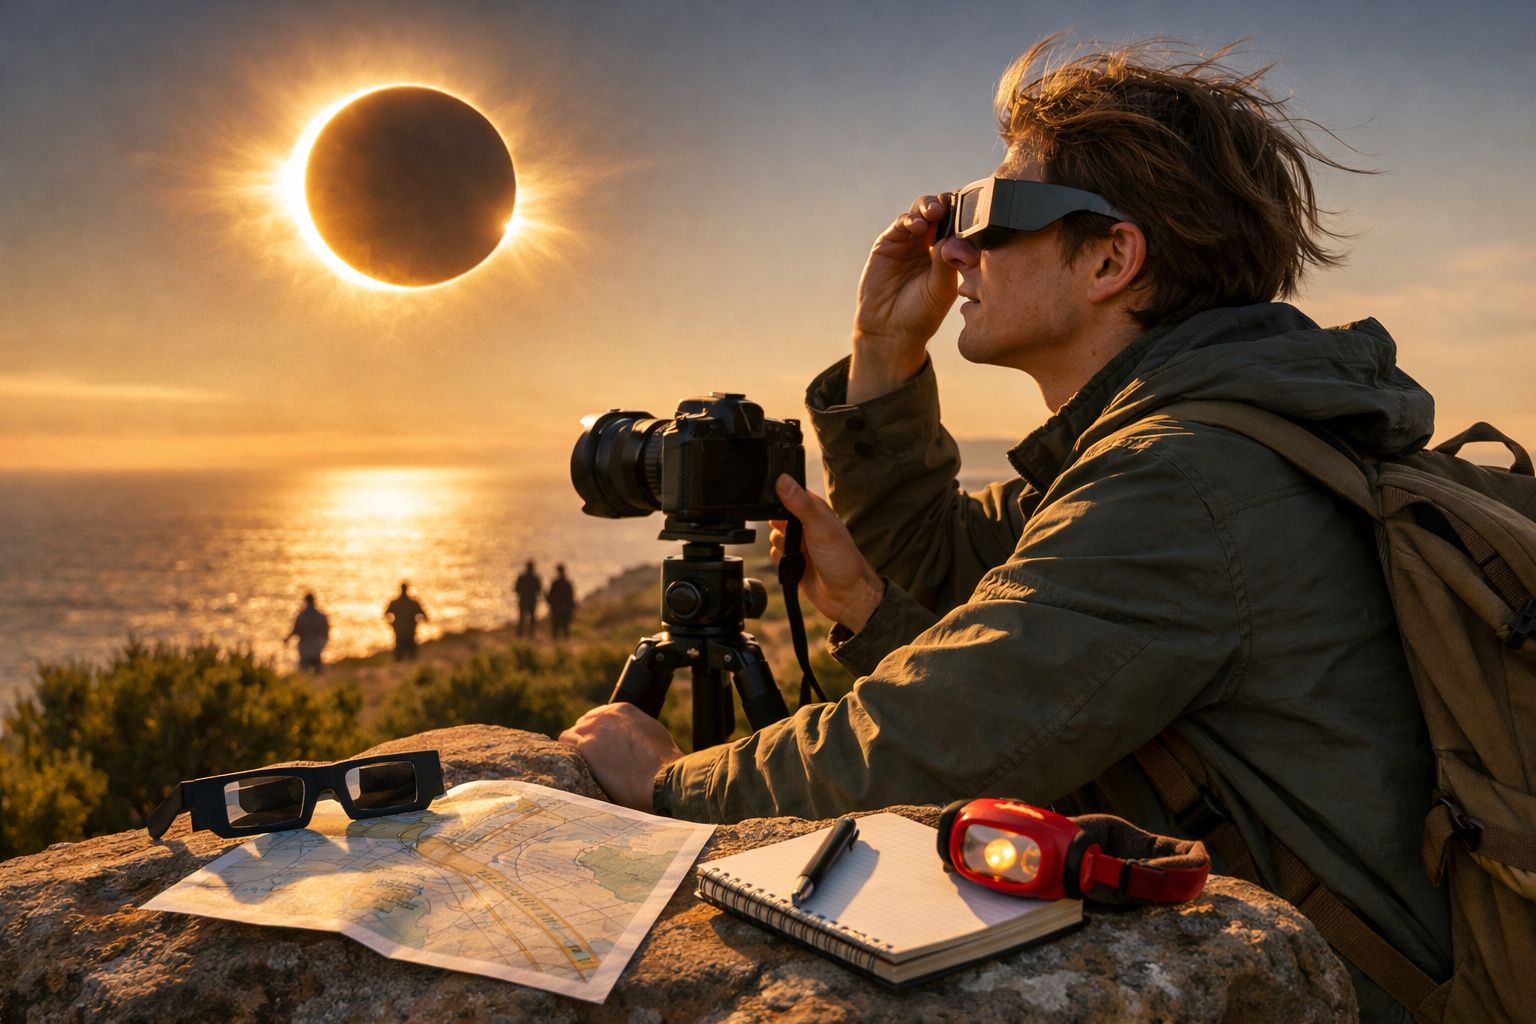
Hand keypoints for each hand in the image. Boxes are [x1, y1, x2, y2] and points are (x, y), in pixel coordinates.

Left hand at [558, 703, 682, 810]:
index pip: (597, 716)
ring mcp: (594, 730)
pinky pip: (565, 745)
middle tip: (589, 760)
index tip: (597, 747)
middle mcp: (606, 716)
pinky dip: (567, 755)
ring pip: (570, 735)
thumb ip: (635, 730)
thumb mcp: (652, 733)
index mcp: (623, 710)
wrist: (662, 776)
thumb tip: (629, 740)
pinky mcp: (586, 747)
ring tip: (580, 767)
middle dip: (584, 740)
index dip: (595, 733)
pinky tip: (572, 768)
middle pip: (583, 725)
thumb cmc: (664, 762)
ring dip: (574, 749)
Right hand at [770, 475, 884, 632]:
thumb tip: (783, 479)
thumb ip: (801, 504)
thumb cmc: (842, 560)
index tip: (778, 508)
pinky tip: (794, 565)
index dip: (779, 497)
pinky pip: (775, 556)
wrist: (847, 597)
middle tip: (792, 536)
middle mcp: (806, 524)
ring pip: (773, 537)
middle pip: (776, 516)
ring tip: (798, 553)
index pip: (789, 492)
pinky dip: (780, 561)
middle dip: (777, 526)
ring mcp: (800, 543)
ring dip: (779, 546)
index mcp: (815, 510)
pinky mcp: (794, 561)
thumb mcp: (821, 528)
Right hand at [849, 194, 958, 402]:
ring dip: (929, 206)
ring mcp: (909, 241)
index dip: (965, 213)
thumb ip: (947, 260)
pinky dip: (910, 219)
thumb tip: (953, 232)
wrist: (891, 330)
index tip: (972, 211)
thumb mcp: (942, 287)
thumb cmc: (922, 314)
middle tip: (952, 206)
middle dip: (948, 203)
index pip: (959, 223)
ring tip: (935, 212)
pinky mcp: (888, 243)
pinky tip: (918, 226)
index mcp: (949, 252)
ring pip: (921, 210)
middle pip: (942, 209)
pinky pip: (901, 223)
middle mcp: (930, 242)